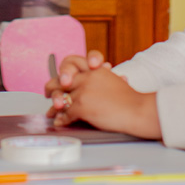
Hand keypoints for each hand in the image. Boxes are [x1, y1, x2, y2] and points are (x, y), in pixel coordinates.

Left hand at [45, 53, 159, 139]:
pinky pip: (66, 114)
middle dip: (51, 88)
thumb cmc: (128, 99)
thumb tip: (85, 84)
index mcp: (94, 69)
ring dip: (55, 107)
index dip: (63, 70)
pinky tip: (60, 122)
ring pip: (61, 99)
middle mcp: (86, 77)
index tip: (61, 78)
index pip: (72, 62)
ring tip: (51, 113)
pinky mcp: (82, 106)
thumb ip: (97, 80)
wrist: (136, 110)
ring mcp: (83, 92)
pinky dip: (62, 120)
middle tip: (47, 93)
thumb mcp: (111, 80)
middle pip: (61, 81)